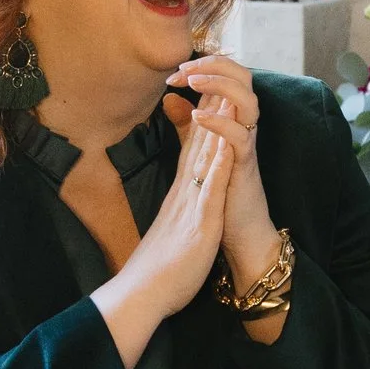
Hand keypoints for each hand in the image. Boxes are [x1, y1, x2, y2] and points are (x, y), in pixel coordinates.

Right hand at [94, 114, 232, 368]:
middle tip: (218, 74)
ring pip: (204, 157)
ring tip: (226, 92)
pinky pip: (210, 187)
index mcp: (179, 195)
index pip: (191, 149)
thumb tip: (177, 197)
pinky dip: (218, 162)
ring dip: (216, 125)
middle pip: (198, 143)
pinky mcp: (199, 222)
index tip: (211, 91)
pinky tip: (227, 142)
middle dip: (210, 109)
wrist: (142, 295)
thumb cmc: (157, 269)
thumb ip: (174, 209)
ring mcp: (190, 204)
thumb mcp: (168, 229)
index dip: (202, 119)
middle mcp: (183, 192)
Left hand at [164, 53, 273, 268]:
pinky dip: (219, 122)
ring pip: (247, 98)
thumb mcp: (201, 151)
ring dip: (220, 83)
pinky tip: (197, 116)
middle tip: (183, 68)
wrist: (241, 234)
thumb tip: (171, 98)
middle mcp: (244, 126)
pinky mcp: (245, 166)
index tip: (174, 73)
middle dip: (214, 63)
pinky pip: (240, 137)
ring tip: (193, 79)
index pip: (227, 76)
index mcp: (233, 120)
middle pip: (243, 76)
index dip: (204, 64)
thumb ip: (188, 126)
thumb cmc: (223, 194)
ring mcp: (247, 145)